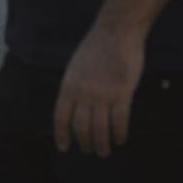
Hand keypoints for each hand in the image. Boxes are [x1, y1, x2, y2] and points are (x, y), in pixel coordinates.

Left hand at [53, 21, 144, 157]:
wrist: (116, 31)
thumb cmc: (97, 47)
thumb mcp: (76, 66)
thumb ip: (74, 87)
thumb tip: (73, 107)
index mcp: (69, 86)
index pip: (61, 118)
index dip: (62, 135)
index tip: (64, 148)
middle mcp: (83, 93)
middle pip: (81, 127)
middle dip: (84, 143)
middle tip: (90, 151)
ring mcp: (102, 94)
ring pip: (100, 129)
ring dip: (102, 144)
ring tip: (104, 152)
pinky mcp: (122, 93)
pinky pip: (119, 121)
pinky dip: (119, 133)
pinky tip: (120, 139)